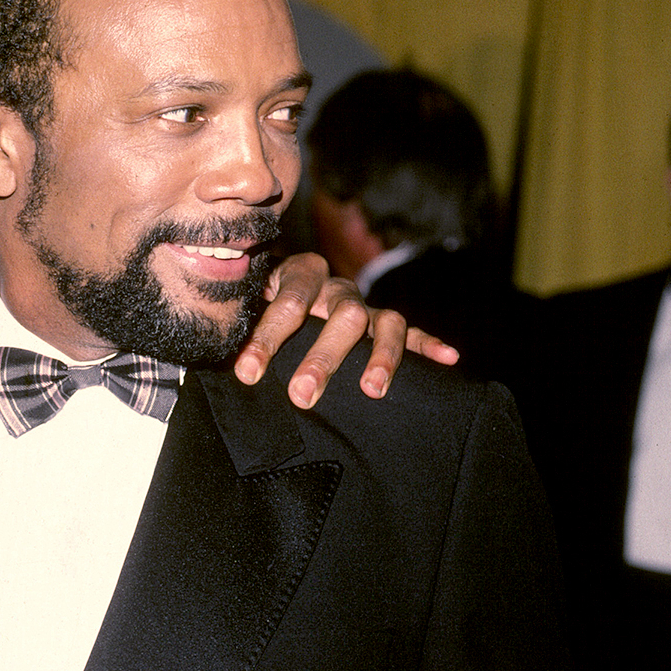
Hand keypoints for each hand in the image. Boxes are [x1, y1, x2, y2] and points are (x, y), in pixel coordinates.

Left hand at [234, 252, 458, 407]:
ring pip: (381, 320)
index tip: (248, 373)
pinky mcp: (382, 322)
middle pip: (340, 314)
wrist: (272, 282)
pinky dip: (428, 344)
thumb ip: (237, 325)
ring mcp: (362, 304)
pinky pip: (409, 330)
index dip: (268, 338)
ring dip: (379, 355)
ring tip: (372, 389)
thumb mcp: (242, 306)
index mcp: (298, 275)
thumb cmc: (254, 304)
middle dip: (322, 357)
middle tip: (302, 395)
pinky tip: (450, 358)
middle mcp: (335, 287)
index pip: (288, 302)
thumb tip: (221, 361)